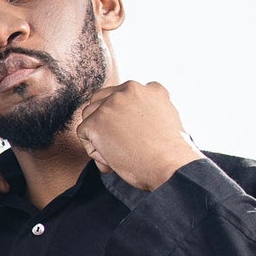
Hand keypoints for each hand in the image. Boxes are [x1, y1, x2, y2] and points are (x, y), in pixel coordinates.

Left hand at [74, 81, 203, 193]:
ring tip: (117, 154)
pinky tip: (111, 159)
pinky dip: (93, 150)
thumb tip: (131, 122)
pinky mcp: (98, 120)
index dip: (122, 117)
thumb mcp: (168, 121)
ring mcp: (112, 103)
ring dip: (98, 136)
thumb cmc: (171, 156)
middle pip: (102, 99)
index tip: (131, 136)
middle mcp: (131, 89)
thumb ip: (150, 112)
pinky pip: (83, 133)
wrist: (169, 166)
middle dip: (105, 122)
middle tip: (120, 146)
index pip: (124, 95)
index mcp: (151, 88)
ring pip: (90, 115)